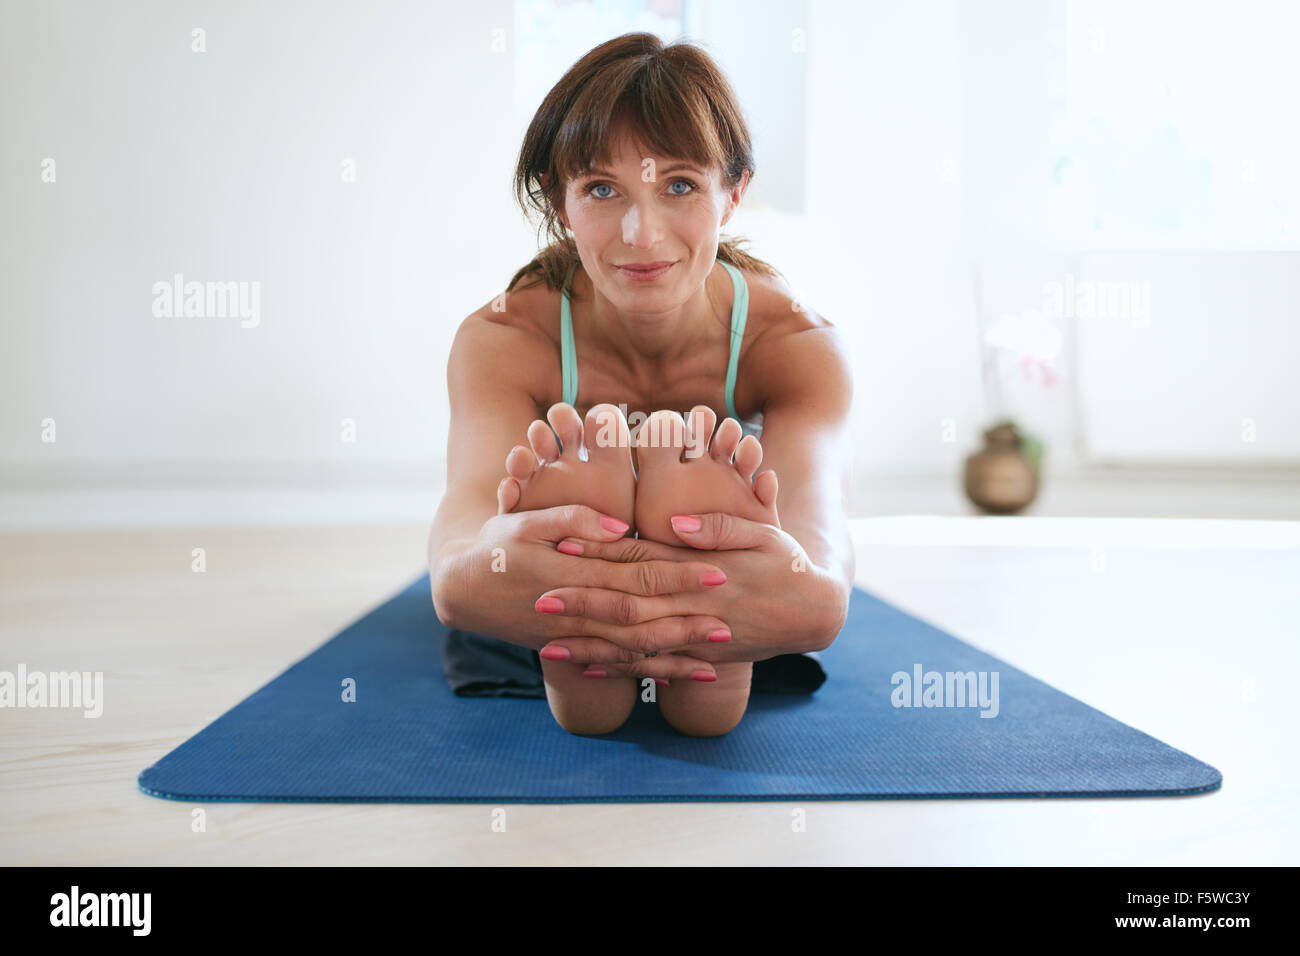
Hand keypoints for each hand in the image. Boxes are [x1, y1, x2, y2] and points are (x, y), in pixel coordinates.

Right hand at [432, 504, 733, 680]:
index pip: (636, 573)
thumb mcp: (526, 519)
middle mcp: (577, 608)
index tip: (716, 571)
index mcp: (573, 570)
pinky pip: (612, 665)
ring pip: (630, 649)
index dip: (677, 575)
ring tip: (715, 657)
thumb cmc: (497, 545)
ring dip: (673, 654)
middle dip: (686, 620)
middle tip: (729, 621)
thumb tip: (622, 526)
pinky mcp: (568, 650)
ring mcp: (573, 635)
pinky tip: (675, 675)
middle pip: (642, 618)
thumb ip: (575, 518)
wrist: (460, 590)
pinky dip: (644, 671)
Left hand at [534, 512, 843, 668]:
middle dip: (583, 603)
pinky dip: (622, 669)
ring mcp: (697, 638)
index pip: (642, 560)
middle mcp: (694, 608)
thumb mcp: (761, 532)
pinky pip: (656, 667)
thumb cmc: (786, 563)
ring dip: (592, 645)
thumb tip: (675, 522)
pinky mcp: (702, 658)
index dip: (601, 554)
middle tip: (539, 598)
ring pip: (636, 644)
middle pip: (629, 606)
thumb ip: (717, 526)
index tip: (563, 545)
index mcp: (702, 571)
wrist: (815, 613)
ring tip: (548, 645)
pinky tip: (588, 669)